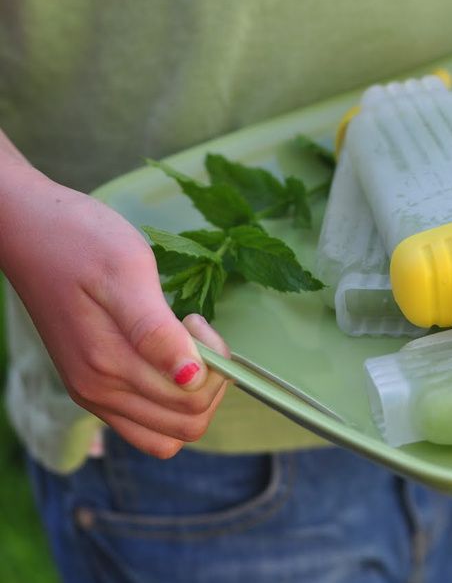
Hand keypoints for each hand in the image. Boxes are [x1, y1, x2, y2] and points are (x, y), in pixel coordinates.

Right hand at [0, 166, 230, 458]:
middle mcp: (99, 393)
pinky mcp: (92, 387)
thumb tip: (190, 377)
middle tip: (193, 331)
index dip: (214, 363)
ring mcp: (94, 394)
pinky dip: (171, 401)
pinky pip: (146, 423)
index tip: (195, 320)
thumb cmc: (80, 241)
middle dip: (210, 380)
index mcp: (108, 367)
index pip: (192, 398)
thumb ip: (156, 330)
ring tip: (183, 343)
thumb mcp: (126, 271)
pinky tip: (167, 356)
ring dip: (194, 393)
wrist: (28, 231)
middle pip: (186, 423)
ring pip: (169, 430)